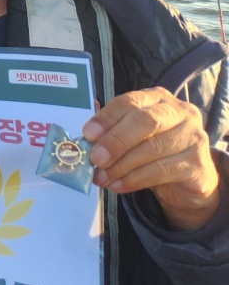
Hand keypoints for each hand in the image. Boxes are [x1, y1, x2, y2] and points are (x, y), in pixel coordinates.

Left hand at [84, 87, 221, 230]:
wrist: (187, 179)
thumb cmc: (153, 150)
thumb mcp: (131, 135)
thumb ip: (111, 130)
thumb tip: (86, 135)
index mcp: (158, 98)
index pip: (130, 102)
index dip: (107, 118)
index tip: (87, 134)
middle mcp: (180, 112)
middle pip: (145, 122)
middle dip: (116, 141)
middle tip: (95, 158)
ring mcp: (193, 137)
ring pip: (152, 149)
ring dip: (121, 166)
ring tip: (102, 177)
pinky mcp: (199, 163)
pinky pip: (162, 171)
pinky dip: (135, 180)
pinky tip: (118, 185)